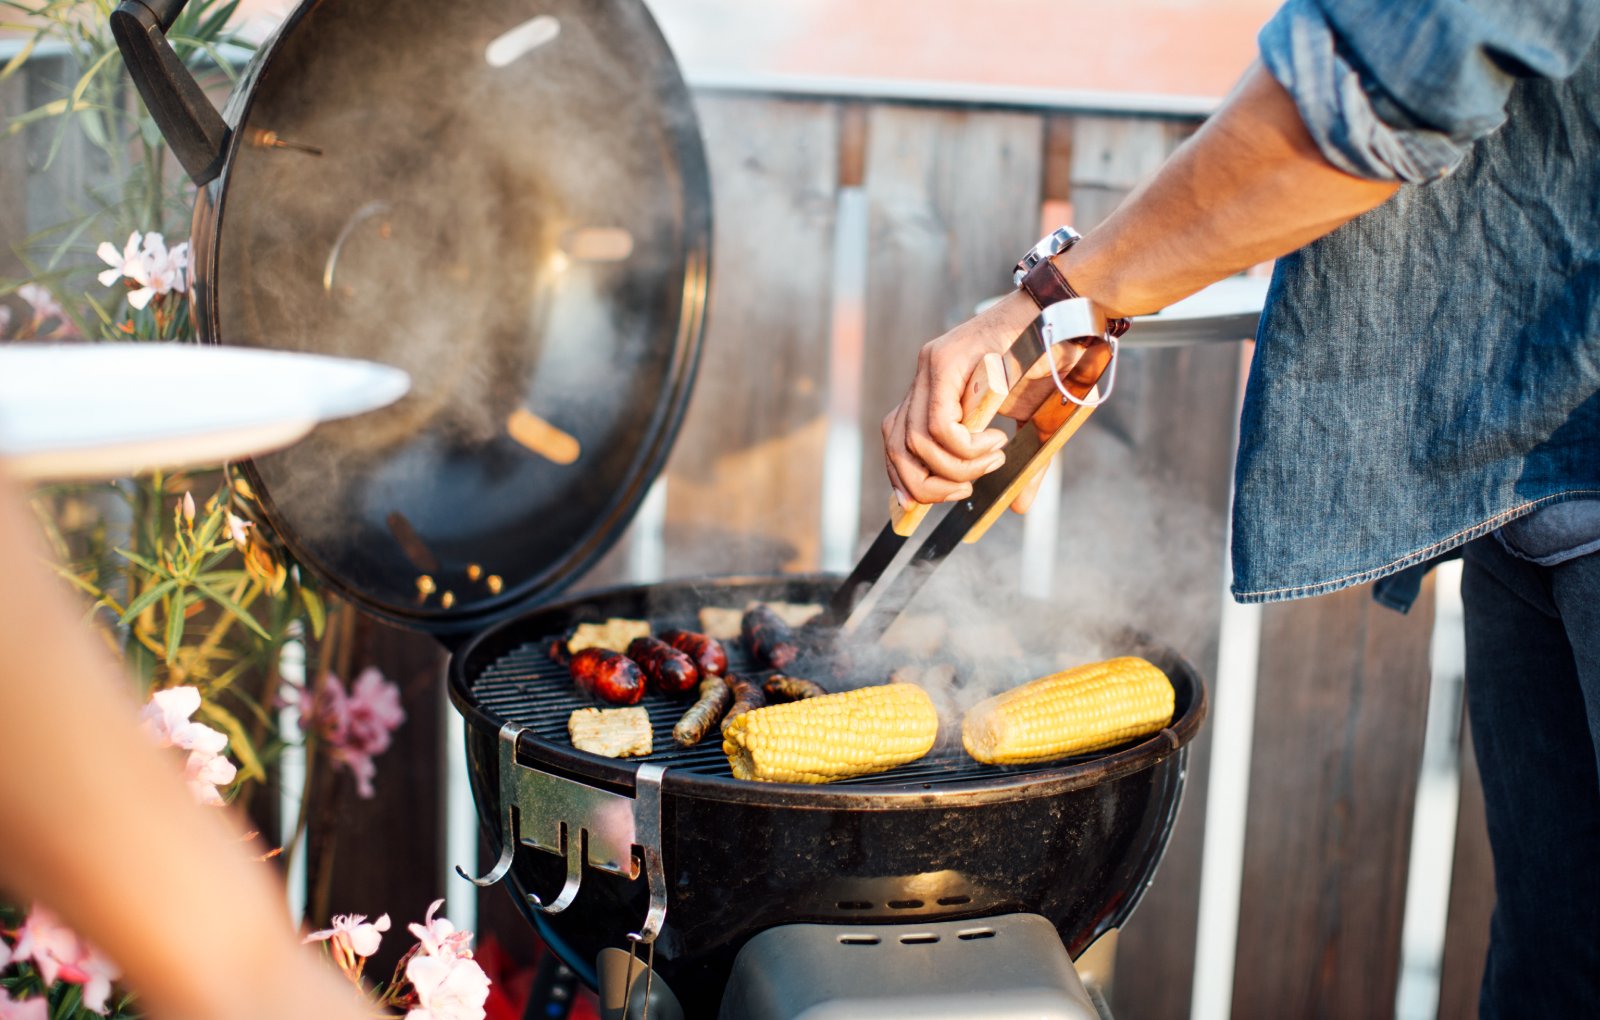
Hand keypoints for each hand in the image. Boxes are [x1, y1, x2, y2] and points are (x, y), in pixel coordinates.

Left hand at [881, 290, 1084, 511]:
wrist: (1067, 315)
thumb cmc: (1051, 365)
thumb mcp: (1033, 425)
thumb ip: (1022, 465)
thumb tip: (1019, 507)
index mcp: (935, 388)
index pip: (895, 438)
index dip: (902, 477)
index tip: (923, 502)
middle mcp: (926, 375)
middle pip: (896, 444)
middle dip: (925, 485)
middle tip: (964, 490)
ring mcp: (932, 364)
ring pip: (917, 439)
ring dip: (956, 467)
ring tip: (992, 459)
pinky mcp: (947, 360)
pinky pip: (939, 424)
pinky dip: (965, 447)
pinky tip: (994, 441)